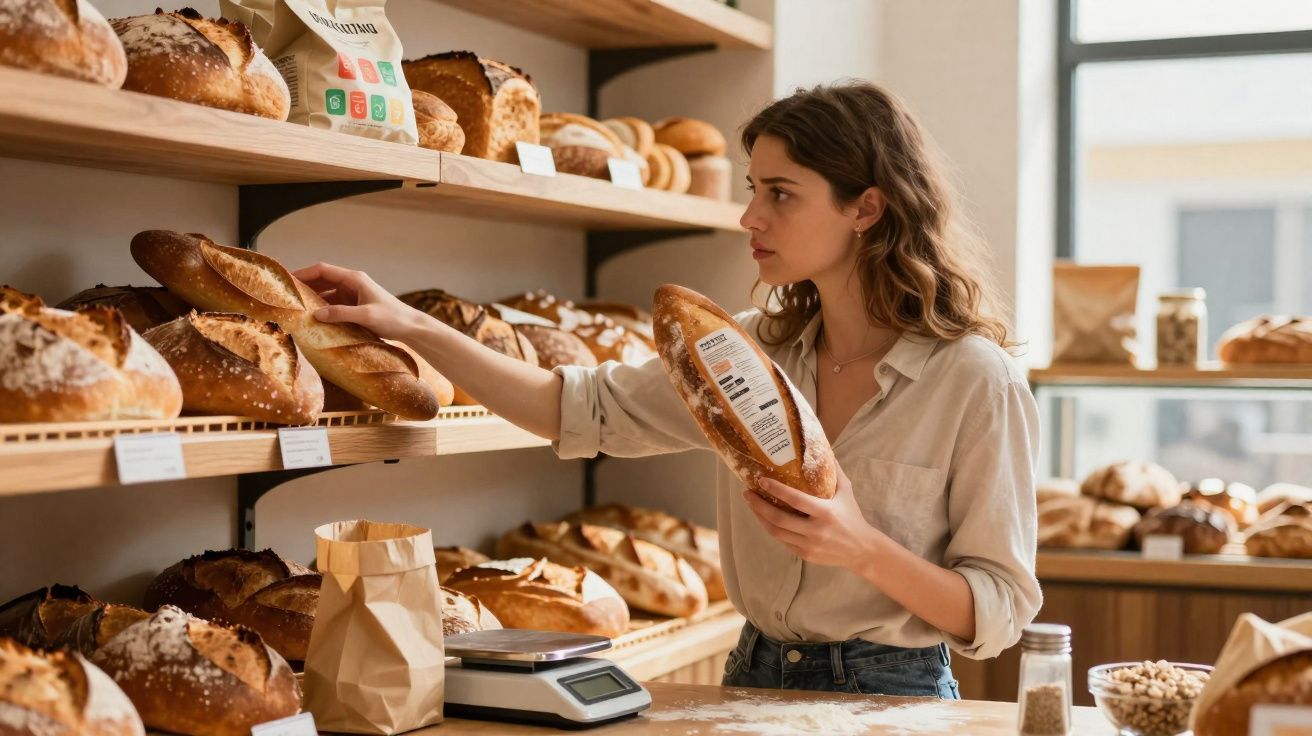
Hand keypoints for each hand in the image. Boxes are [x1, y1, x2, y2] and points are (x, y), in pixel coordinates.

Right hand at [293, 262, 422, 340]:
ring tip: (295, 307)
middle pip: (322, 280)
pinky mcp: (355, 306)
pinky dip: (322, 308)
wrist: (410, 327)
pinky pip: (333, 304)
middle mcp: (352, 283)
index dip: (304, 273)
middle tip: (286, 295)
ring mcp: (353, 294)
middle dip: (304, 286)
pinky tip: (313, 317)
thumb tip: (316, 314)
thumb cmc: (392, 318)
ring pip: (326, 293)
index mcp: (354, 279)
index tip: (287, 280)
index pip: (323, 270)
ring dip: (313, 299)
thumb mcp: (366, 316)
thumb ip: (341, 314)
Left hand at [742, 464, 883, 569]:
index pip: (795, 500)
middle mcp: (816, 530)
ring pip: (776, 532)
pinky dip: (771, 528)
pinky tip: (764, 518)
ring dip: (760, 517)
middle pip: (779, 518)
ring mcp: (809, 545)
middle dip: (758, 505)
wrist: (862, 550)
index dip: (776, 489)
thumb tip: (825, 448)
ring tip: (751, 504)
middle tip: (747, 493)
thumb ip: (835, 472)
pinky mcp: (805, 555)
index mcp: (826, 512)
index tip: (761, 480)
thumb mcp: (847, 492)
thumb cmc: (853, 517)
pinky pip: (782, 541)